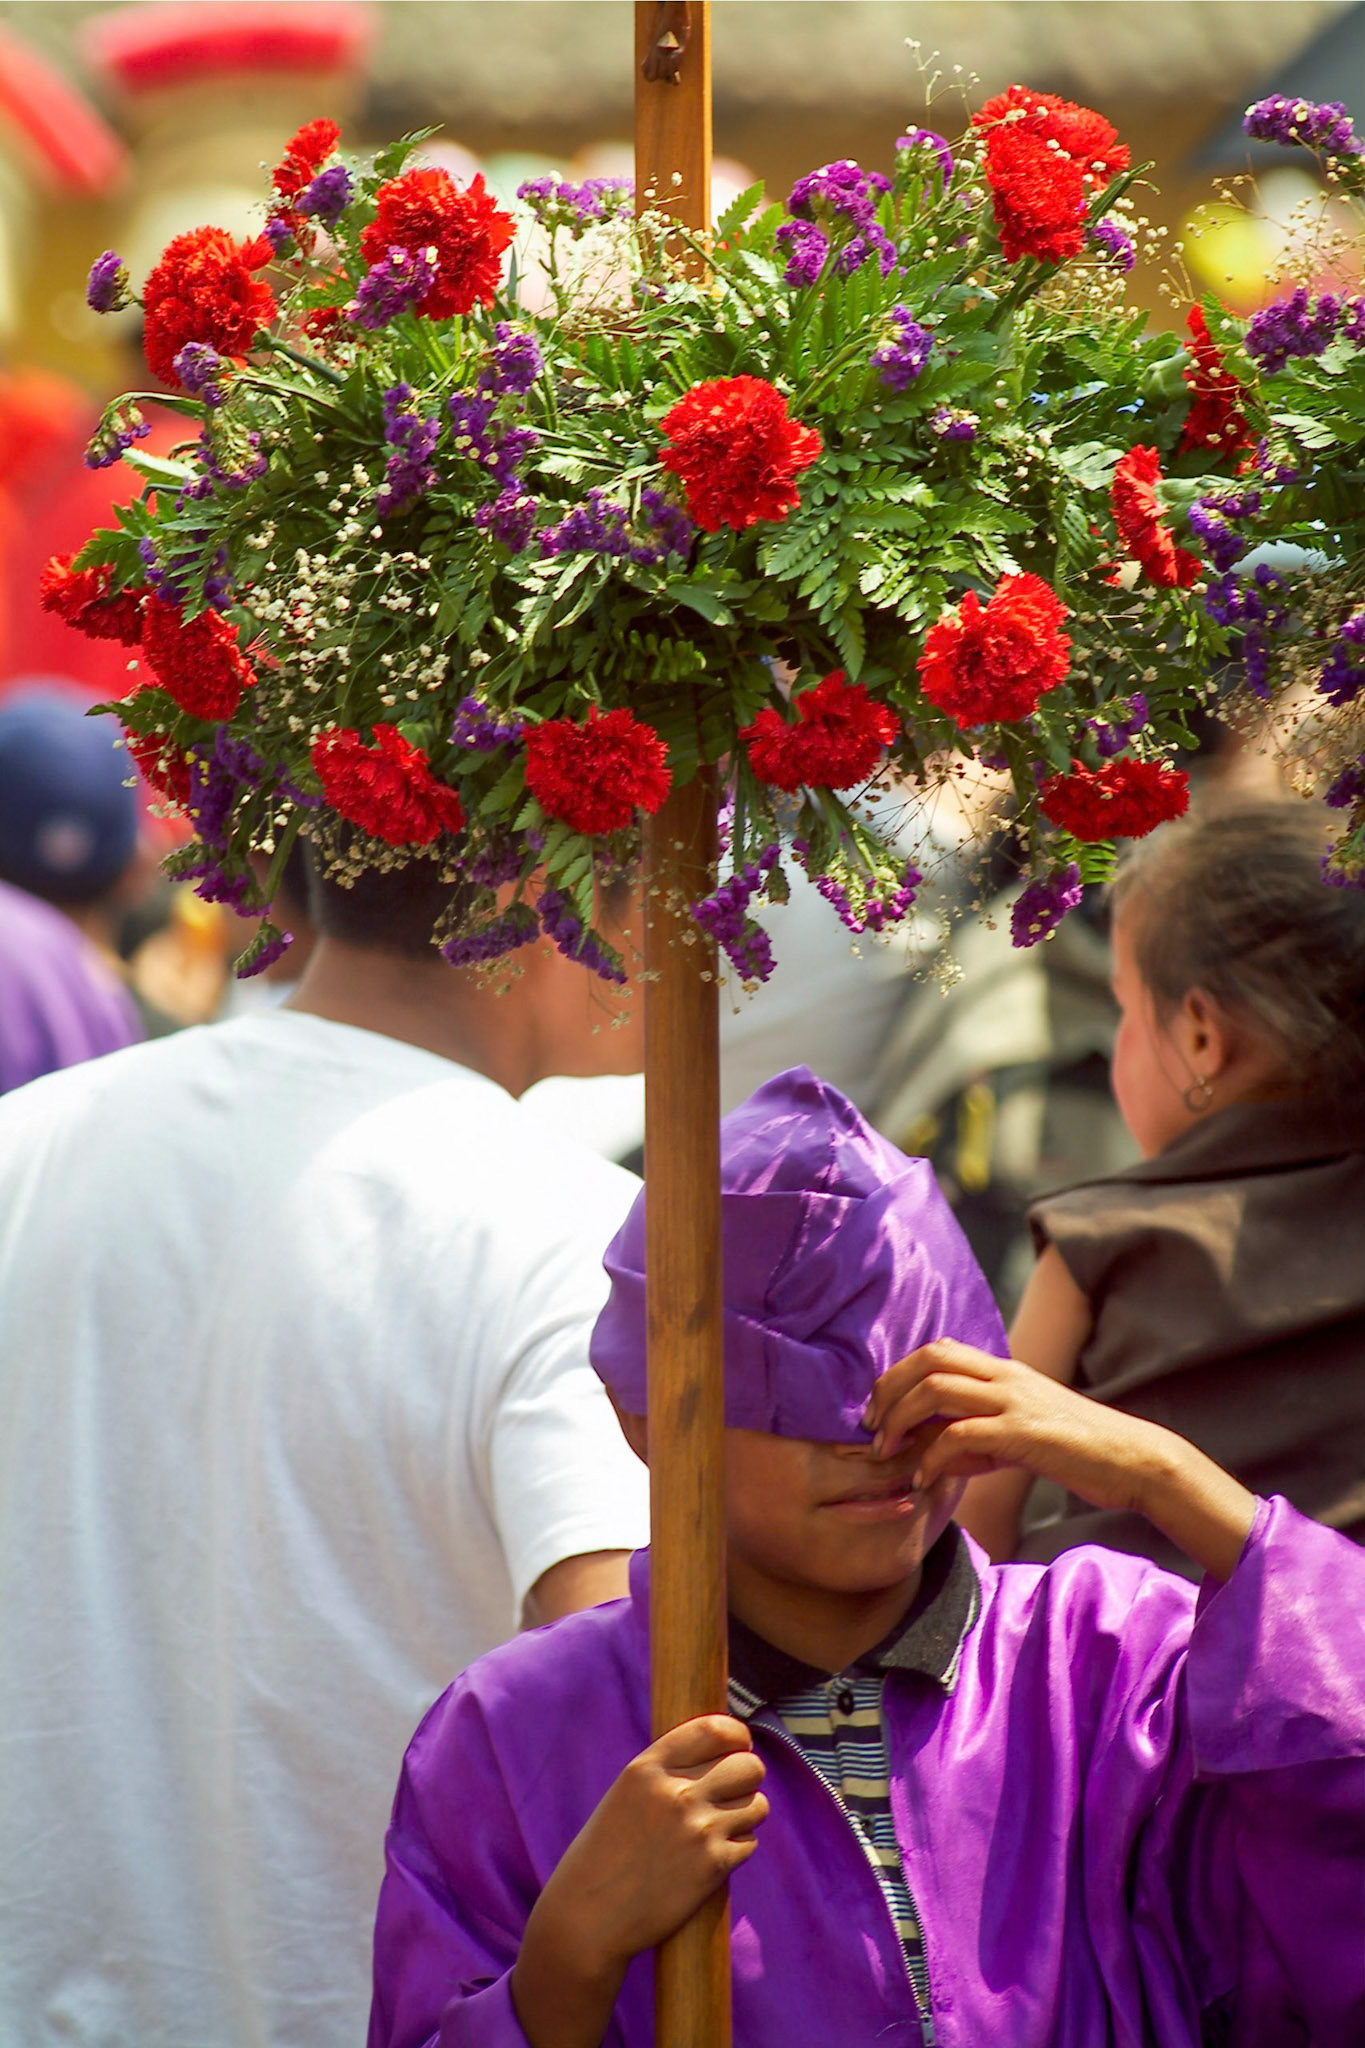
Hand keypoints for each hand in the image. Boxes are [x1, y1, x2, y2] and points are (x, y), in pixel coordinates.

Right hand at [512, 1716, 766, 2047]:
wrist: (588, 1917)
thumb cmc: (604, 1854)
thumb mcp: (626, 1794)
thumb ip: (667, 1771)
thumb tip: (719, 1753)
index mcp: (649, 1768)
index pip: (715, 1729)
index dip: (736, 1735)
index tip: (739, 1745)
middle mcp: (677, 1793)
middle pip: (748, 1765)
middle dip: (747, 1777)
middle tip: (733, 1791)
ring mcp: (698, 1830)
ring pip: (756, 1804)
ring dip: (746, 1814)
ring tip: (723, 1826)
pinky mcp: (712, 1867)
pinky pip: (749, 1843)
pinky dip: (738, 1848)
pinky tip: (713, 1857)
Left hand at [864, 1339, 1159, 1511]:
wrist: (1134, 1460)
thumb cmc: (1080, 1452)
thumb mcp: (1023, 1437)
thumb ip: (981, 1438)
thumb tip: (940, 1455)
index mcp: (1005, 1371)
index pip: (938, 1351)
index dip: (899, 1374)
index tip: (878, 1409)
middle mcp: (1006, 1377)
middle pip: (928, 1360)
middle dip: (888, 1390)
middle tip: (869, 1427)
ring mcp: (1014, 1401)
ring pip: (936, 1389)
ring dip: (899, 1420)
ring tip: (885, 1453)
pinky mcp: (1024, 1433)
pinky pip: (960, 1434)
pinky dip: (931, 1457)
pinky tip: (922, 1480)